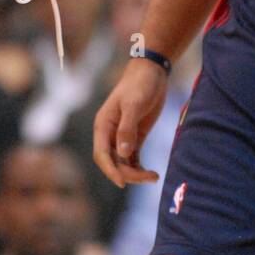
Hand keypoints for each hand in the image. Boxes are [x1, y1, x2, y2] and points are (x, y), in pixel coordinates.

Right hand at [93, 58, 167, 187]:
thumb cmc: (140, 84)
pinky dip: (140, 168)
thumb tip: (122, 154)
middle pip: (112, 162)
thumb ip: (127, 129)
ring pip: (123, 163)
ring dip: (135, 173)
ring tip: (153, 177)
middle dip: (126, 173)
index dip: (110, 170)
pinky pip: (133, 158)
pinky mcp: (134, 136)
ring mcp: (121, 136)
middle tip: (147, 177)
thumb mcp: (134, 104)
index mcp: (103, 125)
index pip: (101, 154)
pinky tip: (151, 174)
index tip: (123, 182)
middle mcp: (109, 133)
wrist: (152, 72)